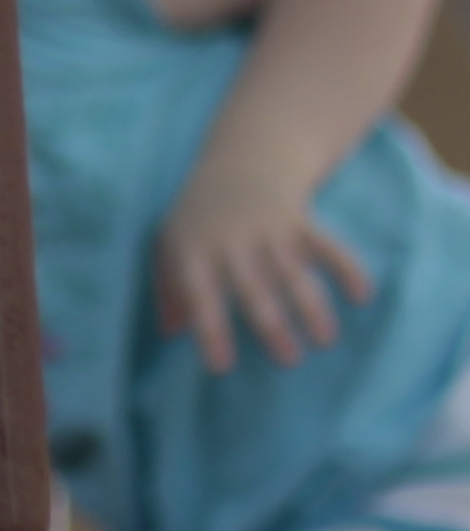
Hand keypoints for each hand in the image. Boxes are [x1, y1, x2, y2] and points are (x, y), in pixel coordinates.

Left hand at [159, 161, 374, 372]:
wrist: (239, 162)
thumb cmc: (200, 218)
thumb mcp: (170, 244)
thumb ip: (169, 289)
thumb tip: (169, 334)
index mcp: (194, 250)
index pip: (199, 295)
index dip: (210, 330)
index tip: (222, 367)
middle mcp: (232, 241)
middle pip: (254, 288)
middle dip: (271, 325)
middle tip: (288, 361)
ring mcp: (269, 230)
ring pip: (293, 273)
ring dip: (311, 306)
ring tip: (325, 339)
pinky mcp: (302, 223)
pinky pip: (328, 246)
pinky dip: (347, 268)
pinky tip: (361, 295)